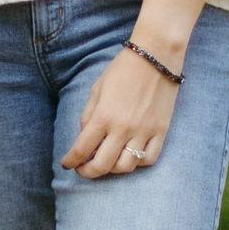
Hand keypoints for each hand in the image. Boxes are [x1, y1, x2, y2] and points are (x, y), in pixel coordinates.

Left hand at [60, 47, 178, 178]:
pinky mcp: (161, 131)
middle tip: (83, 169)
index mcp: (103, 116)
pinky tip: (130, 156)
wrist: (156, 57)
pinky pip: (149, 159)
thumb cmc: (122, 70)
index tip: (67, 164)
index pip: (82, 149)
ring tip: (106, 162)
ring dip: (112, 170)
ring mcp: (144, 132)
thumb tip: (84, 137)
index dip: (71, 161)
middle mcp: (123, 128)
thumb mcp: (97, 89)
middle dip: (88, 172)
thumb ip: (88, 115)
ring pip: (126, 167)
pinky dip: (137, 163)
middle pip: (103, 165)